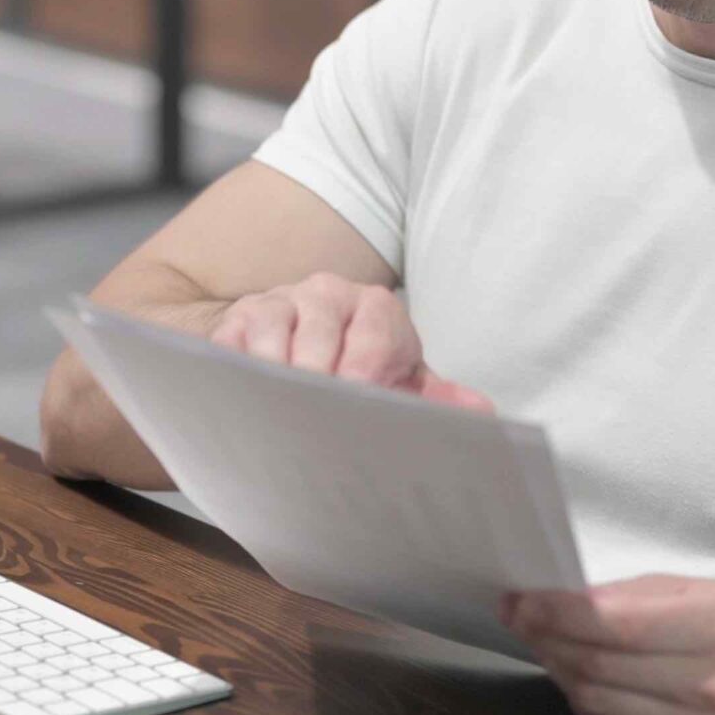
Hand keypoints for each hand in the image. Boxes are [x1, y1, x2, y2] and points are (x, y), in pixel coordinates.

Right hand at [206, 274, 491, 410]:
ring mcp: (281, 302)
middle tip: (316, 419)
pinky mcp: (240, 317)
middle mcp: (328, 294)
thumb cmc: (356, 371)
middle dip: (318, 379)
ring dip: (275, 375)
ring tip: (278, 413)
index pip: (376, 338)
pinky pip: (233, 341)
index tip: (359, 409)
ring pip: (273, 331)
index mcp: (377, 308)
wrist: (295, 351)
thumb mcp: (397, 382)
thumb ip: (436, 399)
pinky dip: (238, 370)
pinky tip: (244, 400)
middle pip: (321, 332)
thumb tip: (480, 412)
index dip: (367, 378)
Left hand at [502, 576, 714, 714]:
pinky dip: (579, 699)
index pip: (620, 625)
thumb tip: (559, 599)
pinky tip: (575, 675)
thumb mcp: (694, 590)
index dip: (560, 613)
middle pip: (598, 665)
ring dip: (556, 666)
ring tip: (543, 641)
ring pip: (592, 699)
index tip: (521, 599)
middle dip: (546, 637)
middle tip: (519, 616)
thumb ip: (630, 594)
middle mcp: (710, 687)